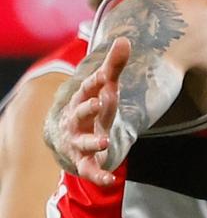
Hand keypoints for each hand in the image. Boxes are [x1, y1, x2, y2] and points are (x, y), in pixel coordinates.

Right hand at [54, 37, 129, 186]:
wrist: (71, 137)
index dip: (98, 82)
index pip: (89, 87)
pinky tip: (109, 179)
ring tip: (105, 141)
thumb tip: (124, 39)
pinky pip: (89, 169)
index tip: (107, 76)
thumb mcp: (106, 87)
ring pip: (83, 141)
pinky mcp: (84, 160)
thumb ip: (115, 66)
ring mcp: (79, 140)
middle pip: (80, 112)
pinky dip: (98, 175)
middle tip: (100, 102)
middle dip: (88, 108)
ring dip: (93, 141)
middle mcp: (77, 120)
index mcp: (83, 99)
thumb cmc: (93, 107)